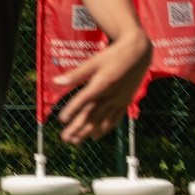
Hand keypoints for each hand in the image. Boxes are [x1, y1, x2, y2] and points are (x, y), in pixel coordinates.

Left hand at [55, 28, 150, 143]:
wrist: (139, 53)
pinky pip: (114, 119)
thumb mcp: (94, 62)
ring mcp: (120, 100)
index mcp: (102, 83)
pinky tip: (95, 136)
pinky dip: (104, 128)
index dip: (72, 110)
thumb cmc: (113, 55)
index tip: (61, 120)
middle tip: (65, 139)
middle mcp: (111, 95)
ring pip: (102, 119)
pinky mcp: (126, 102)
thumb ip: (76, 74)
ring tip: (76, 141)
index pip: (84, 100)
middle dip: (78, 128)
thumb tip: (56, 82)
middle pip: (92, 114)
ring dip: (88, 131)